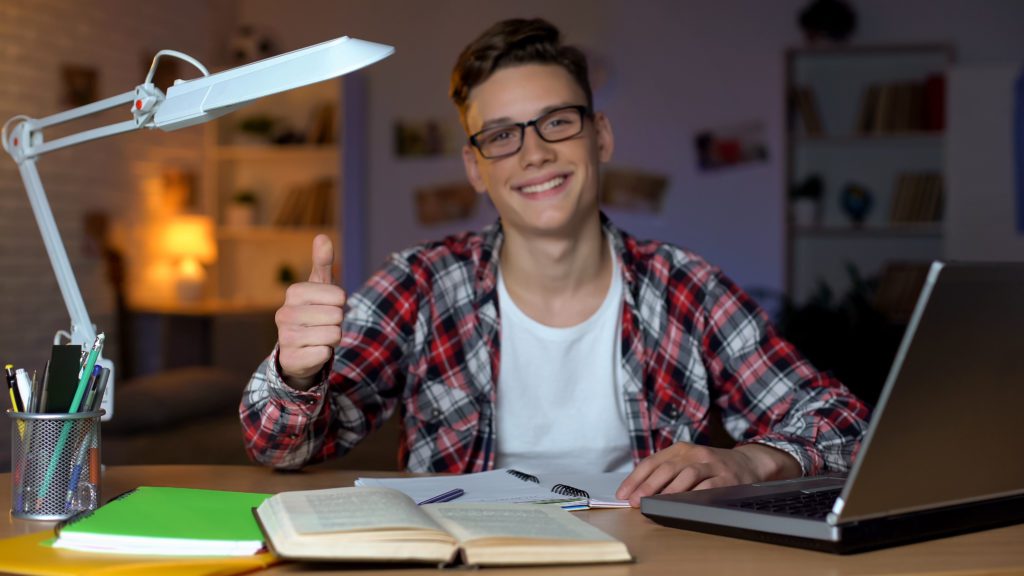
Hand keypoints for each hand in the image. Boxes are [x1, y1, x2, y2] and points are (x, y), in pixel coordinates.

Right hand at [275, 234, 345, 389]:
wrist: (298, 350)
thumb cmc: (313, 313)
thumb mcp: (319, 287)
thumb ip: (322, 263)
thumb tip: (322, 236)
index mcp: (293, 293)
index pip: (338, 295)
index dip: (340, 303)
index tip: (327, 307)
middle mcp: (284, 314)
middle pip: (337, 316)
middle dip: (337, 323)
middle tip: (323, 325)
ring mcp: (285, 338)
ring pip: (333, 335)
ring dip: (332, 339)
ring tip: (318, 337)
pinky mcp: (291, 359)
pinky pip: (325, 354)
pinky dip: (325, 354)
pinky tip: (313, 352)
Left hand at [616, 442, 800, 506]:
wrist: (748, 463)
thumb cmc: (710, 467)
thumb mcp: (687, 462)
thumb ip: (665, 472)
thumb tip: (637, 492)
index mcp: (680, 449)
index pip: (651, 462)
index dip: (635, 478)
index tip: (623, 494)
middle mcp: (694, 453)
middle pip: (666, 469)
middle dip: (647, 486)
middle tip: (635, 501)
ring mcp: (711, 465)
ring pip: (686, 475)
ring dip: (668, 491)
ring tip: (654, 502)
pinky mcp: (727, 478)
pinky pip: (707, 487)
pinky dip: (693, 495)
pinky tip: (682, 504)